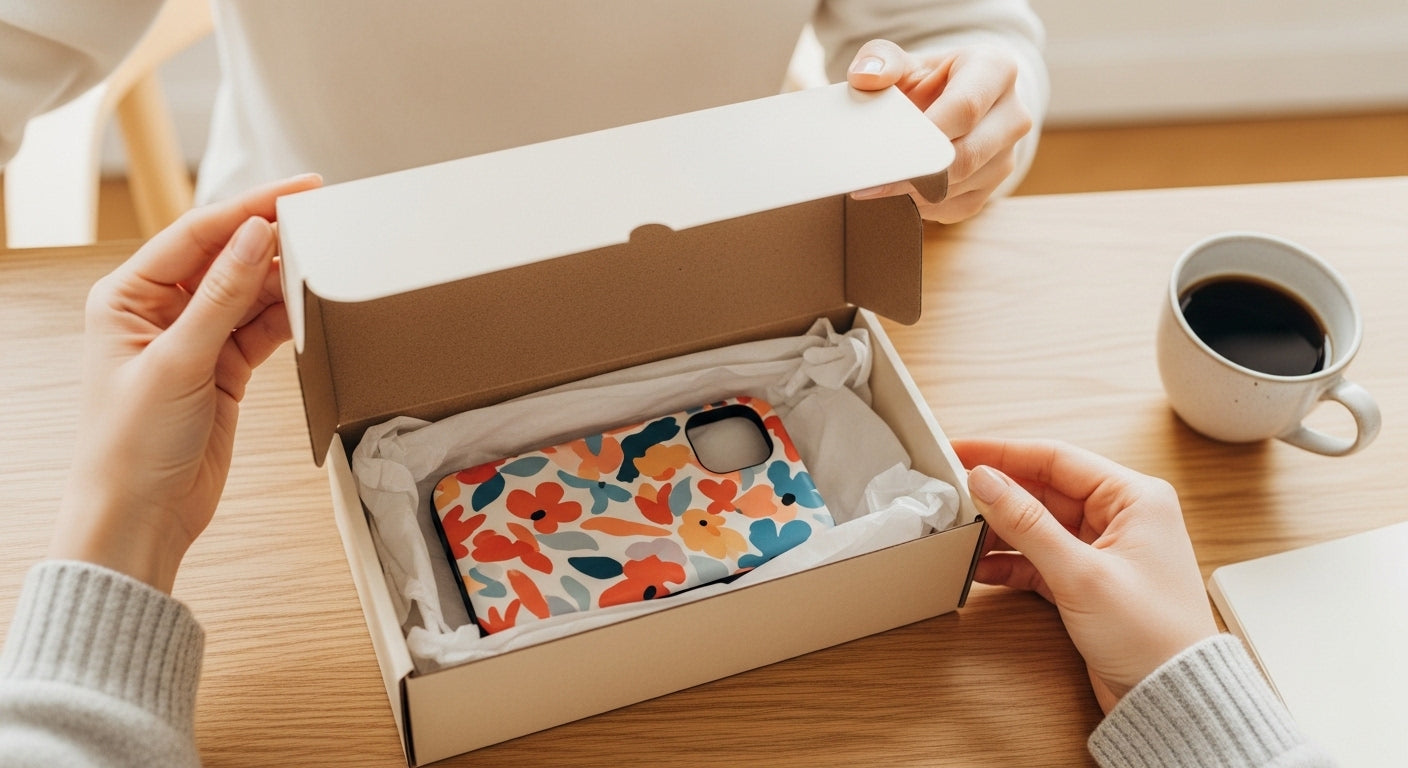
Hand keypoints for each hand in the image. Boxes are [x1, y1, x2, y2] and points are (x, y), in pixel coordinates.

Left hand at [49, 174, 322, 592]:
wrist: (141, 517)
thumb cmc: (130, 446)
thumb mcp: (178, 362)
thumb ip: (221, 296)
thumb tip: (255, 235)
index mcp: (127, 296)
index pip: (196, 234)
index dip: (250, 208)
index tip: (298, 190)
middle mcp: (158, 311)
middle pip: (226, 257)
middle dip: (272, 239)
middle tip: (323, 220)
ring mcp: (193, 340)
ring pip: (249, 292)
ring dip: (284, 280)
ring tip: (325, 261)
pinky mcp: (222, 368)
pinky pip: (262, 328)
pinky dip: (287, 317)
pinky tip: (311, 305)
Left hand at [847, 39, 1032, 222]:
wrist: (946, 104)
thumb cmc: (922, 80)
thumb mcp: (900, 60)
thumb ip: (879, 59)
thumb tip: (865, 77)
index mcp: (995, 69)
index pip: (965, 106)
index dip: (925, 133)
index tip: (888, 149)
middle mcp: (1012, 114)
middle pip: (966, 154)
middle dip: (916, 170)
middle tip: (874, 178)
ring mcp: (1008, 154)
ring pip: (959, 185)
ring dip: (915, 190)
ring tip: (880, 182)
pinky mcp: (994, 186)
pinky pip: (957, 206)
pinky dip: (923, 205)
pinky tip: (900, 191)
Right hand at [952, 438, 1217, 712]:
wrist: (1173, 700)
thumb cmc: (1154, 636)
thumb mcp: (1082, 573)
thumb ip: (1027, 523)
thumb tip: (985, 481)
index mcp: (1135, 498)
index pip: (1056, 458)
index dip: (1003, 453)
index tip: (960, 450)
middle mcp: (1122, 517)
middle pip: (1043, 490)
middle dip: (997, 496)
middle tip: (953, 495)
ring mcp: (1104, 550)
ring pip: (1038, 525)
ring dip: (1000, 532)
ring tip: (962, 536)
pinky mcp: (1089, 581)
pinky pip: (1040, 559)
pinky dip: (1011, 563)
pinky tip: (981, 568)